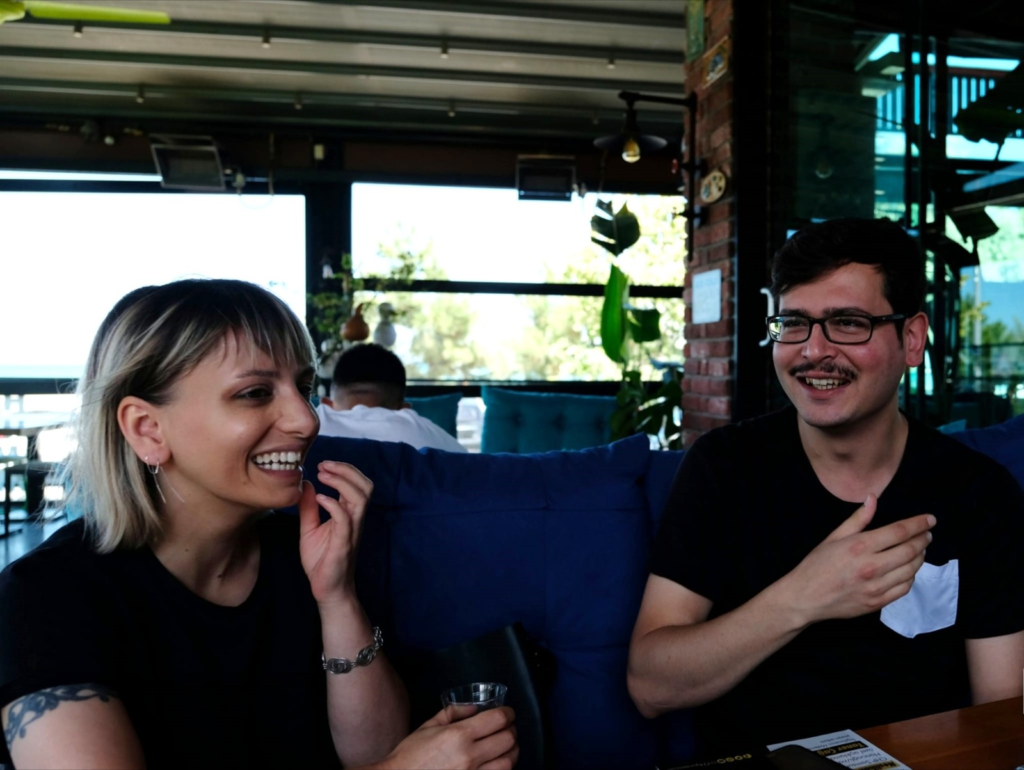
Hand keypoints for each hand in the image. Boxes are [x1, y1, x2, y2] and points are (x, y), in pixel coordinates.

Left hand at [297, 461, 372, 605]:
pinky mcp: (344, 543)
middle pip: (365, 486)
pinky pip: (345, 518)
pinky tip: (320, 498)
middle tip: (325, 465)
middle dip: (347, 470)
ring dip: (342, 481)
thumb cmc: (321, 560)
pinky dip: (333, 503)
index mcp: (348, 514)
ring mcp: (351, 531)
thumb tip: (305, 484)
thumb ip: (308, 507)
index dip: (344, 469)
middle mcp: (354, 519)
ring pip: (361, 498)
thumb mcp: (309, 528)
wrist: (326, 589)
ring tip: (323, 475)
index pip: (357, 484)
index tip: (323, 464)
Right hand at [376, 707, 517, 769]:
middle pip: (507, 740)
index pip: (497, 719)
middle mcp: (470, 756)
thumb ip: (453, 713)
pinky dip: (502, 769)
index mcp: (459, 735)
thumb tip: (475, 708)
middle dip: (511, 730)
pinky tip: (497, 764)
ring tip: (507, 748)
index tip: (508, 713)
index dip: (508, 713)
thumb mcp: (428, 726)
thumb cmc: (411, 755)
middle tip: (508, 728)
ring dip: (512, 753)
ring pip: (508, 763)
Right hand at [779, 495, 934, 625]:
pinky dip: (911, 576)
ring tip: (919, 550)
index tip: (930, 520)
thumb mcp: (833, 537)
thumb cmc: (817, 565)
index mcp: (859, 546)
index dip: (918, 524)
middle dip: (923, 540)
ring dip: (920, 558)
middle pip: (910, 550)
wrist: (805, 597)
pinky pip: (904, 588)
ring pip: (911, 570)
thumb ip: (858, 519)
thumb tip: (873, 498)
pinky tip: (908, 569)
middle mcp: (871, 566)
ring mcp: (876, 587)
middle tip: (927, 534)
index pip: (899, 532)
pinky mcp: (877, 603)